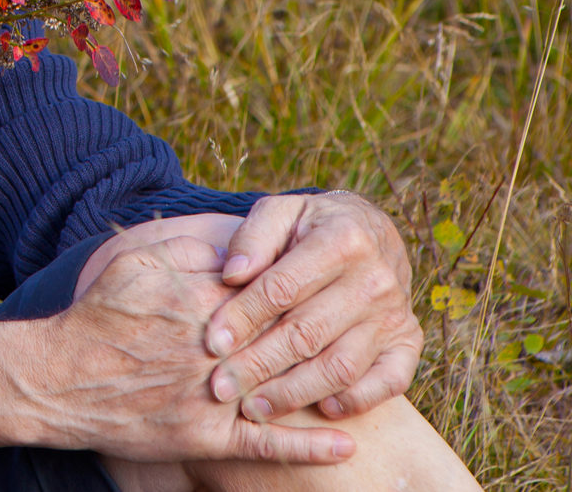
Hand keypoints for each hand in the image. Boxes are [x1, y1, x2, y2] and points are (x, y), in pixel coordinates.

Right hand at [39, 236, 356, 463]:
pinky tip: (345, 445)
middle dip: (317, 332)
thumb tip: (235, 250)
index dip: (292, 287)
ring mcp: (213, 398)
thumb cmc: (97, 318)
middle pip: (281, 338)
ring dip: (326, 386)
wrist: (59, 381)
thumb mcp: (133, 264)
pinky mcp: (206, 438)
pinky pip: (266, 444)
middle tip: (351, 323)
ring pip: (282, 389)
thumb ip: (186, 248)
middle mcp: (213, 351)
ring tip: (363, 381)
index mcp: (199, 302)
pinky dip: (308, 446)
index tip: (317, 283)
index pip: (263, 291)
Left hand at [204, 192, 420, 421]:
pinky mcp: (408, 343)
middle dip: (258, 365)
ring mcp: (394, 315)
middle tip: (222, 387)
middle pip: (307, 334)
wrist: (371, 230)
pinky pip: (387, 383)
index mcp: (341, 240)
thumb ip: (253, 237)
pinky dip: (354, 401)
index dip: (243, 317)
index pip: (282, 288)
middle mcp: (374, 280)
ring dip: (294, 392)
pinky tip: (319, 408)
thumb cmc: (311, 224)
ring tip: (254, 408)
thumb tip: (231, 274)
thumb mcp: (280, 212)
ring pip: (341, 366)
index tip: (212, 342)